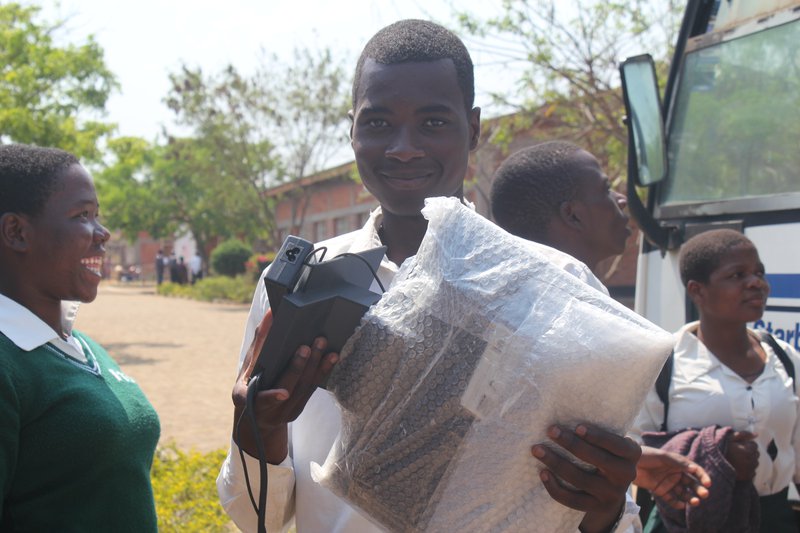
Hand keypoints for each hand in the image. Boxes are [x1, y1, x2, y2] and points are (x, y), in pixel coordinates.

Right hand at [231, 309, 338, 461]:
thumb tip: (272, 313)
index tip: (284, 393)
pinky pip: (311, 389)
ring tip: (324, 346)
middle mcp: (270, 411)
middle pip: (288, 388)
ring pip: (304, 389)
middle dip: (298, 368)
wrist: (255, 418)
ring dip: (316, 366)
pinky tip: (331, 357)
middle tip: (307, 347)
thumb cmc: (249, 384)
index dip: (272, 397)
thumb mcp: (246, 367)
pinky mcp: (298, 409)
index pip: (261, 400)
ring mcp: (286, 412)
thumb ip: (259, 342)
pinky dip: (322, 372)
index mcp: (250, 401)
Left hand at [532, 423, 640, 532]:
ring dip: (555, 462)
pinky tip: (543, 473)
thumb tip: (565, 413)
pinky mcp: (597, 507)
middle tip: (550, 430)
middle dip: (570, 443)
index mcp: (631, 454)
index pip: (616, 444)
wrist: (611, 491)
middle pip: (596, 459)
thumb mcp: (610, 444)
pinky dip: (555, 487)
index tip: (576, 426)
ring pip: (580, 479)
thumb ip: (598, 433)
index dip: (597, 436)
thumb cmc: (605, 454)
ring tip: (537, 449)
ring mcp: (612, 494)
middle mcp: (626, 474)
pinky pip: (572, 500)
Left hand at [635, 446, 710, 508]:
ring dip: (690, 498)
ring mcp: (668, 483)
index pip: (694, 470)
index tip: (708, 483)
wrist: (628, 462)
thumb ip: (677, 462)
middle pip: (691, 483)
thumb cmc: (646, 455)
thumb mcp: (662, 456)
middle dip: (698, 489)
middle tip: (704, 494)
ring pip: (683, 492)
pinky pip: (671, 499)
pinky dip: (677, 503)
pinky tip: (682, 505)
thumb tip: (694, 468)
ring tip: (695, 502)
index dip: (702, 476)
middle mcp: (675, 473)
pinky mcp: (660, 491)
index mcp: (678, 463)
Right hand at [725, 431, 758, 480]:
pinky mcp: (748, 476)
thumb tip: (756, 434)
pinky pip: (752, 471)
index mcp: (748, 450)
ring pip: (755, 462)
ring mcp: (750, 469)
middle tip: (738, 453)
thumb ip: (744, 434)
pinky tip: (739, 467)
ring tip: (738, 460)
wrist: (714, 463)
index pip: (754, 445)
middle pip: (756, 454)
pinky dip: (748, 469)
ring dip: (749, 460)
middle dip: (749, 452)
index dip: (746, 444)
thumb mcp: (730, 438)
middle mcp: (752, 460)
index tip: (739, 446)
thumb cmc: (721, 449)